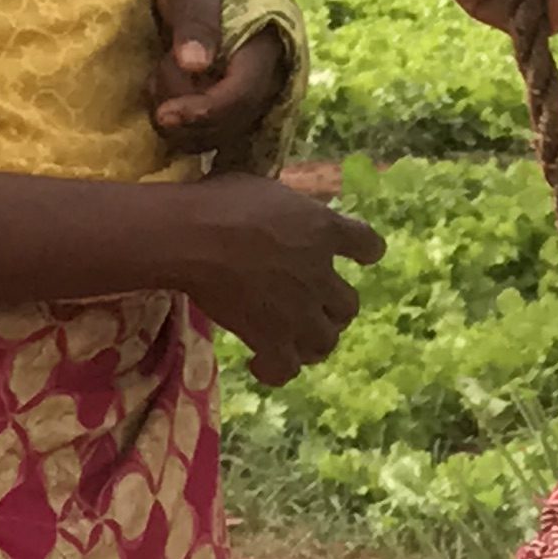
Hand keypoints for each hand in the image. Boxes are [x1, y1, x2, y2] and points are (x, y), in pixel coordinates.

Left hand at [148, 0, 287, 159]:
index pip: (244, 95)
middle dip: (186, 114)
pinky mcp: (234, 118)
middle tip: (151, 82)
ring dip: (180, 123)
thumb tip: (194, 64)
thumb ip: (195, 19)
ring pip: (218, 139)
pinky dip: (181, 131)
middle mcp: (269, 84)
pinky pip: (210, 141)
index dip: (207, 111)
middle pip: (231, 124)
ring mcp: (252, 104)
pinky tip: (164, 102)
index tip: (166, 115)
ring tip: (156, 83)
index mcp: (268, 50)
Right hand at [159, 171, 381, 385]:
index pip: (367, 244)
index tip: (364, 256)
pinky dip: (276, 369)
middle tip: (312, 306)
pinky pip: (287, 368)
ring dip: (313, 341)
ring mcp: (300, 312)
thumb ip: (287, 211)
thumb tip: (285, 216)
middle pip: (349, 305)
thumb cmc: (219, 201)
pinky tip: (260, 364)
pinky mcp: (272, 340)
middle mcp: (319, 275)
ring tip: (293, 338)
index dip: (367, 251)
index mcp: (322, 230)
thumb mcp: (264, 189)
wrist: (190, 237)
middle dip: (333, 309)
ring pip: (326, 341)